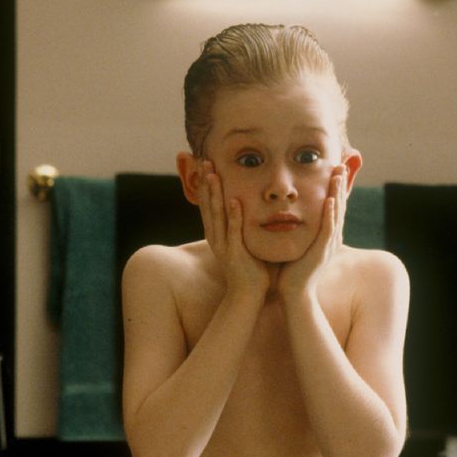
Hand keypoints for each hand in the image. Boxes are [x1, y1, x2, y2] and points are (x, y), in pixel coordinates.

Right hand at [197, 161, 270, 299]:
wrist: (249, 296)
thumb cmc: (251, 269)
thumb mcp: (244, 243)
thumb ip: (244, 228)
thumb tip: (253, 211)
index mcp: (219, 234)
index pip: (209, 205)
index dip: (206, 186)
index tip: (206, 166)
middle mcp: (217, 237)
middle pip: (208, 205)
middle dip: (206, 183)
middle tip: (203, 160)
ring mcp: (224, 245)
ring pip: (217, 215)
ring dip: (214, 194)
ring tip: (212, 174)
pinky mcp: (235, 253)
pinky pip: (234, 231)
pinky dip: (234, 216)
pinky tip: (234, 200)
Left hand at [277, 164, 347, 301]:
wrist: (294, 293)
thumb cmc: (292, 270)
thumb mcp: (299, 243)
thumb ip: (299, 230)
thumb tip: (290, 215)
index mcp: (326, 234)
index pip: (333, 206)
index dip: (335, 188)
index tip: (335, 170)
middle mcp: (331, 237)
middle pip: (339, 205)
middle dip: (340, 185)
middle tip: (341, 165)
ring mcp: (329, 244)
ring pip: (336, 213)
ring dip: (338, 193)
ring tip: (338, 176)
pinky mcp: (322, 251)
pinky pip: (328, 229)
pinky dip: (330, 215)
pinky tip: (330, 201)